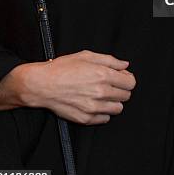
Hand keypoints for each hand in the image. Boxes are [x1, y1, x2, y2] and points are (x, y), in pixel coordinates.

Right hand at [0, 50, 135, 124]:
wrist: (42, 85)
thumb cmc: (63, 68)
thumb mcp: (87, 55)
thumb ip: (110, 60)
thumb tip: (125, 65)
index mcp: (104, 75)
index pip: (130, 83)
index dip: (127, 79)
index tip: (121, 78)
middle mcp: (101, 92)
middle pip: (126, 96)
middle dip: (121, 90)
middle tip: (110, 85)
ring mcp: (94, 108)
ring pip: (118, 109)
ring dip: (113, 102)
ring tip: (102, 95)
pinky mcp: (86, 119)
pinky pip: (105, 119)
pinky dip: (103, 112)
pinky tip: (94, 103)